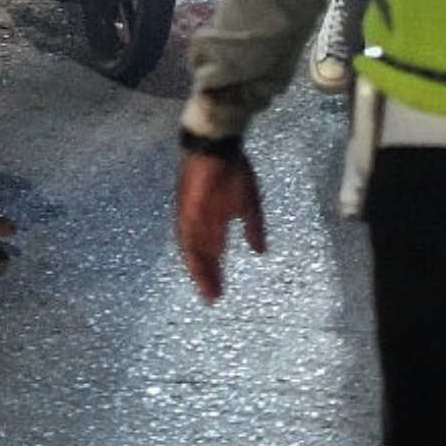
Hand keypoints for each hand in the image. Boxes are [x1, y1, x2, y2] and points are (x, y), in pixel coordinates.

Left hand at [174, 148, 265, 302]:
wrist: (217, 146)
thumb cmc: (233, 170)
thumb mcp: (249, 203)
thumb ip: (253, 228)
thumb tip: (260, 251)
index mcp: (215, 222)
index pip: (213, 253)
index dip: (216, 272)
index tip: (220, 293)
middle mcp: (201, 224)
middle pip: (201, 256)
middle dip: (207, 277)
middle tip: (213, 298)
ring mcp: (191, 217)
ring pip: (191, 250)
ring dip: (198, 269)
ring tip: (206, 288)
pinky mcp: (185, 208)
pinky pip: (185, 233)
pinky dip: (190, 250)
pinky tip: (194, 264)